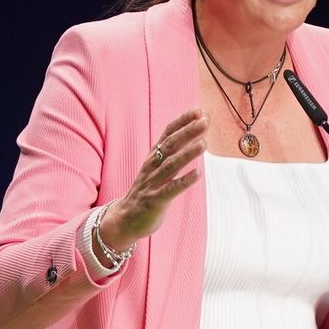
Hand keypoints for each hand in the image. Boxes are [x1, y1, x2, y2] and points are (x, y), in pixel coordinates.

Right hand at [98, 109, 208, 251]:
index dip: (182, 121)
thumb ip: (174, 152)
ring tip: (204, 143)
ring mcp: (152, 183)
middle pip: (170, 146)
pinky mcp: (154, 200)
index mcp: (153, 157)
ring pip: (170, 165)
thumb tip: (197, 134)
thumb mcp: (157, 167)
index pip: (167, 134)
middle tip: (205, 120)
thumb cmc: (147, 190)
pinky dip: (184, 181)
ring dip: (187, 154)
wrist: (124, 219)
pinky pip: (170, 190)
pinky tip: (198, 174)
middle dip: (188, 132)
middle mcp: (152, 166)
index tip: (198, 110)